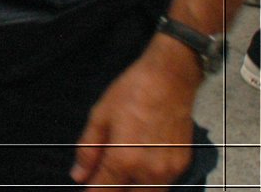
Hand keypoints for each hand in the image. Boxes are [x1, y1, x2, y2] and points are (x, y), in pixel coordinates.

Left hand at [71, 35, 201, 187]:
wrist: (169, 80)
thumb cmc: (132, 93)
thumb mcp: (100, 117)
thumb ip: (88, 150)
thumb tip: (78, 175)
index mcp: (123, 159)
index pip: (103, 191)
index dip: (92, 191)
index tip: (87, 188)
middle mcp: (148, 172)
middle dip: (111, 190)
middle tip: (102, 178)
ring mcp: (168, 171)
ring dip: (131, 189)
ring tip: (119, 174)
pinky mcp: (182, 166)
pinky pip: (162, 186)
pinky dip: (148, 184)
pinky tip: (139, 168)